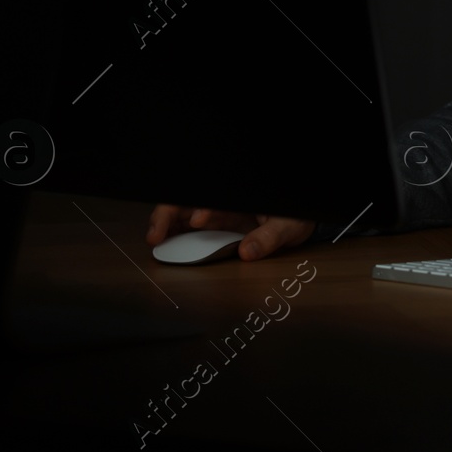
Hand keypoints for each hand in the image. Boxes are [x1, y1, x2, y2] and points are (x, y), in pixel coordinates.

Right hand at [146, 203, 313, 261]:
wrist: (297, 221)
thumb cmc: (293, 217)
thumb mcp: (288, 225)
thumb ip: (269, 237)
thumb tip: (248, 251)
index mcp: (237, 200)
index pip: (212, 202)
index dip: (203, 210)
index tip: (197, 220)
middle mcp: (223, 205)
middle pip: (187, 204)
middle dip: (168, 216)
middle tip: (156, 235)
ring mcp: (216, 216)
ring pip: (182, 216)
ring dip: (166, 227)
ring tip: (155, 241)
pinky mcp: (214, 229)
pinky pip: (188, 231)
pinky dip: (174, 237)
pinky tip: (165, 246)